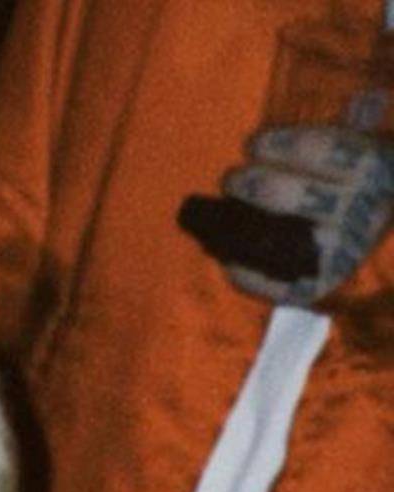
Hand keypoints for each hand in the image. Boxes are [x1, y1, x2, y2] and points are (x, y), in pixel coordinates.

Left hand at [219, 123, 392, 305]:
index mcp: (373, 171)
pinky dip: (243, 273)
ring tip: (218, 217)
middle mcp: (357, 214)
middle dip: (253, 184)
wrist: (388, 250)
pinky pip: (270, 285)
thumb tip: (365, 98)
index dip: (279, 145)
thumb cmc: (371, 189)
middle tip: (232, 179)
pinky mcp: (315, 290)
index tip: (252, 143)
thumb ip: (359, 126)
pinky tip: (226, 256)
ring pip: (276, 241)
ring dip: (239, 228)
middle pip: (293, 195)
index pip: (322, 151)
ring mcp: (336, 257)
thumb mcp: (373, 152)